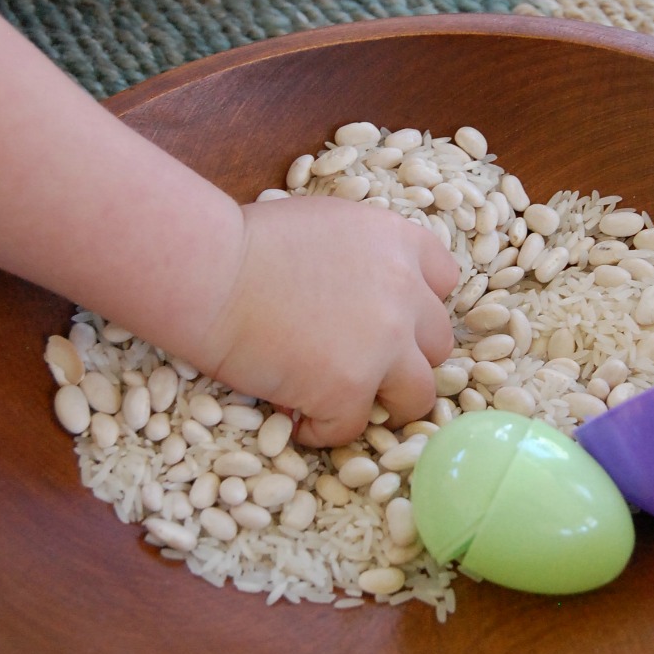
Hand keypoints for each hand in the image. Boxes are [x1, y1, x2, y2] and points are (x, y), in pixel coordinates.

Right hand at [201, 194, 457, 447]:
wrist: (210, 274)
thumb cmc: (244, 244)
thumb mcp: (324, 223)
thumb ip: (360, 253)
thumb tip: (353, 291)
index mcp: (399, 244)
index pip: (443, 282)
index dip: (415, 307)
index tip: (388, 321)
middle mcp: (404, 294)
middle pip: (436, 344)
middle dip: (403, 358)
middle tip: (361, 368)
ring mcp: (382, 346)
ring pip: (416, 396)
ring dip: (382, 403)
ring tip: (343, 405)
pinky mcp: (348, 389)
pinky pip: (352, 428)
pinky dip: (324, 430)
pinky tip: (294, 419)